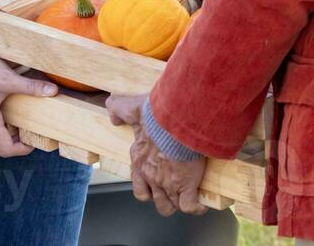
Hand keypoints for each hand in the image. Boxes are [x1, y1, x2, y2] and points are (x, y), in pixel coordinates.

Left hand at [106, 93, 207, 216]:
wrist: (176, 120)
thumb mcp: (132, 108)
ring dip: (177, 202)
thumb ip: (120, 109)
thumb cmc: (157, 115)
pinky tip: (201, 202)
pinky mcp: (184, 185)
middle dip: (161, 197)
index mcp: (139, 157)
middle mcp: (150, 174)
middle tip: (171, 189)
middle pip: (152, 198)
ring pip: (168, 206)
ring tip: (187, 196)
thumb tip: (112, 110)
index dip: (147, 183)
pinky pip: (189, 206)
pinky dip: (196, 206)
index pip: (138, 180)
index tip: (156, 178)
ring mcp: (166, 182)